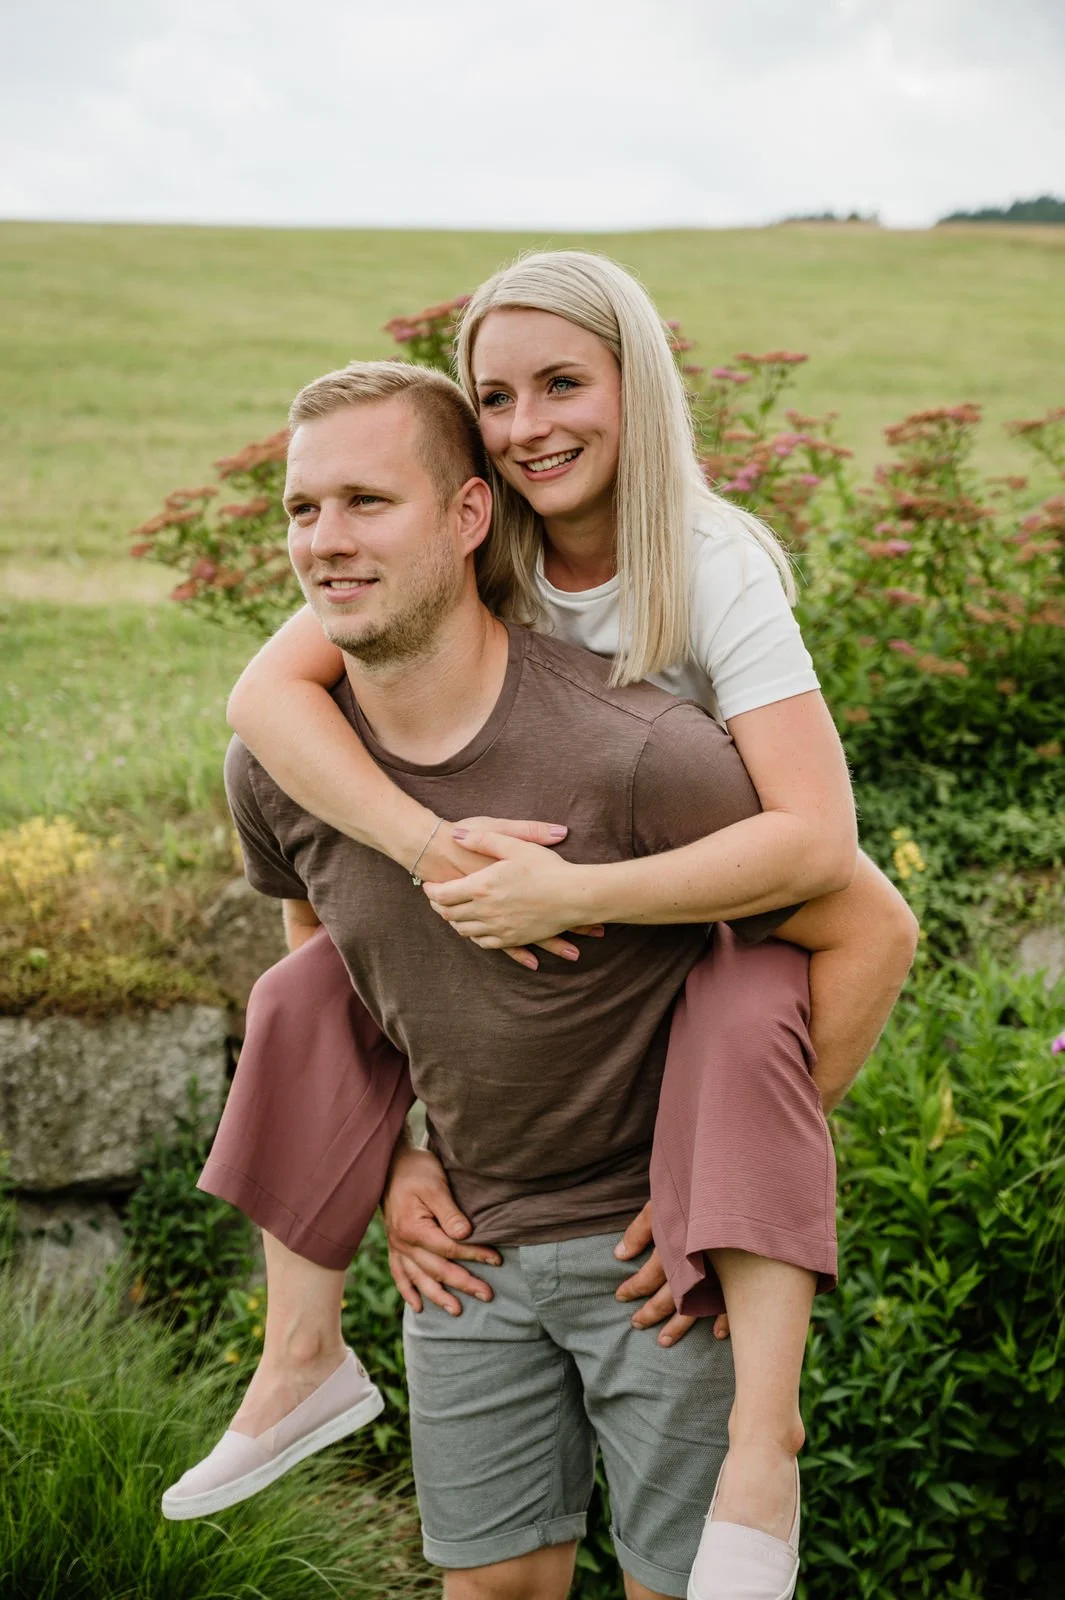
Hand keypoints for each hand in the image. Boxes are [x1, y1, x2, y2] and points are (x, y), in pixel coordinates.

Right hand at [383, 1142, 500, 1315]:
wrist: (390, 1165)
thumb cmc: (417, 1172)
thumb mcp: (436, 1185)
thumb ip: (450, 1213)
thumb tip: (466, 1234)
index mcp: (413, 1228)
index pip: (449, 1249)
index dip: (474, 1255)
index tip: (496, 1260)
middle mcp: (403, 1243)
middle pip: (437, 1268)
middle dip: (463, 1283)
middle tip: (487, 1295)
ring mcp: (397, 1247)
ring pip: (419, 1278)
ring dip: (438, 1296)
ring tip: (457, 1311)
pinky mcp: (395, 1246)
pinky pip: (399, 1274)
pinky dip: (408, 1292)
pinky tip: (419, 1307)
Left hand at [423, 830, 603, 952]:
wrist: (575, 896)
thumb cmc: (546, 867)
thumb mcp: (515, 845)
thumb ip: (483, 839)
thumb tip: (457, 836)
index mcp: (483, 886)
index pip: (443, 894)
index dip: (431, 891)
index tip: (429, 885)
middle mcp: (486, 911)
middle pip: (449, 914)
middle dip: (438, 906)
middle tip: (436, 899)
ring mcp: (499, 928)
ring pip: (463, 930)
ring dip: (453, 921)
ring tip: (452, 911)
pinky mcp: (512, 939)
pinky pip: (483, 942)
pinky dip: (472, 935)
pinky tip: (473, 927)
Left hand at [613, 1202, 729, 1345]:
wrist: (733, 1187)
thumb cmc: (692, 1192)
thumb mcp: (660, 1204)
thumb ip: (639, 1230)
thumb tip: (619, 1255)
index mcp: (672, 1248)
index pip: (648, 1277)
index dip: (633, 1288)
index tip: (620, 1296)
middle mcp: (693, 1266)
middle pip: (668, 1298)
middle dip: (650, 1313)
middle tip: (636, 1324)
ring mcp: (716, 1275)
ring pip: (695, 1309)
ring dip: (678, 1327)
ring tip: (663, 1341)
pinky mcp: (740, 1276)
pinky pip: (732, 1305)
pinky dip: (725, 1321)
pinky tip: (716, 1334)